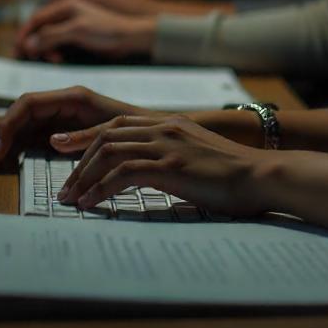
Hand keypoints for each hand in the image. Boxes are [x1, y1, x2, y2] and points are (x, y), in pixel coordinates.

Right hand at [0, 85, 144, 169]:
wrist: (154, 130)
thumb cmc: (136, 126)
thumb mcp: (110, 130)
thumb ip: (82, 135)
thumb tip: (51, 141)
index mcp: (73, 97)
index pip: (30, 102)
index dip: (10, 122)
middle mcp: (64, 102)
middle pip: (22, 112)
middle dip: (4, 133)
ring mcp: (62, 116)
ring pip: (25, 123)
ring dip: (8, 140)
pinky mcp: (64, 129)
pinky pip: (35, 134)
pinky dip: (20, 145)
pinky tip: (11, 160)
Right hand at [15, 0, 157, 61]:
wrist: (130, 38)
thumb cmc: (106, 31)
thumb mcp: (77, 31)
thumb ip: (52, 35)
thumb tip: (29, 43)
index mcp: (66, 5)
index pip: (36, 18)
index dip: (25, 32)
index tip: (18, 48)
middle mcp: (67, 12)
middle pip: (40, 27)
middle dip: (33, 43)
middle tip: (29, 58)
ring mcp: (72, 24)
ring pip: (48, 36)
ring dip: (45, 48)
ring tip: (52, 60)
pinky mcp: (78, 36)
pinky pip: (58, 42)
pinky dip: (54, 51)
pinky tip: (58, 59)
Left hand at [57, 113, 267, 216]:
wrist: (261, 175)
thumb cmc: (236, 174)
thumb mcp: (199, 155)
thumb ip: (175, 155)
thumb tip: (154, 173)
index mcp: (170, 123)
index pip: (118, 124)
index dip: (88, 138)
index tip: (66, 153)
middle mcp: (164, 127)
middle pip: (106, 136)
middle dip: (80, 161)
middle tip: (66, 188)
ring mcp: (167, 145)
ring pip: (109, 153)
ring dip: (85, 178)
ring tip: (72, 200)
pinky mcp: (170, 167)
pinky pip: (122, 174)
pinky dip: (101, 189)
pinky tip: (91, 204)